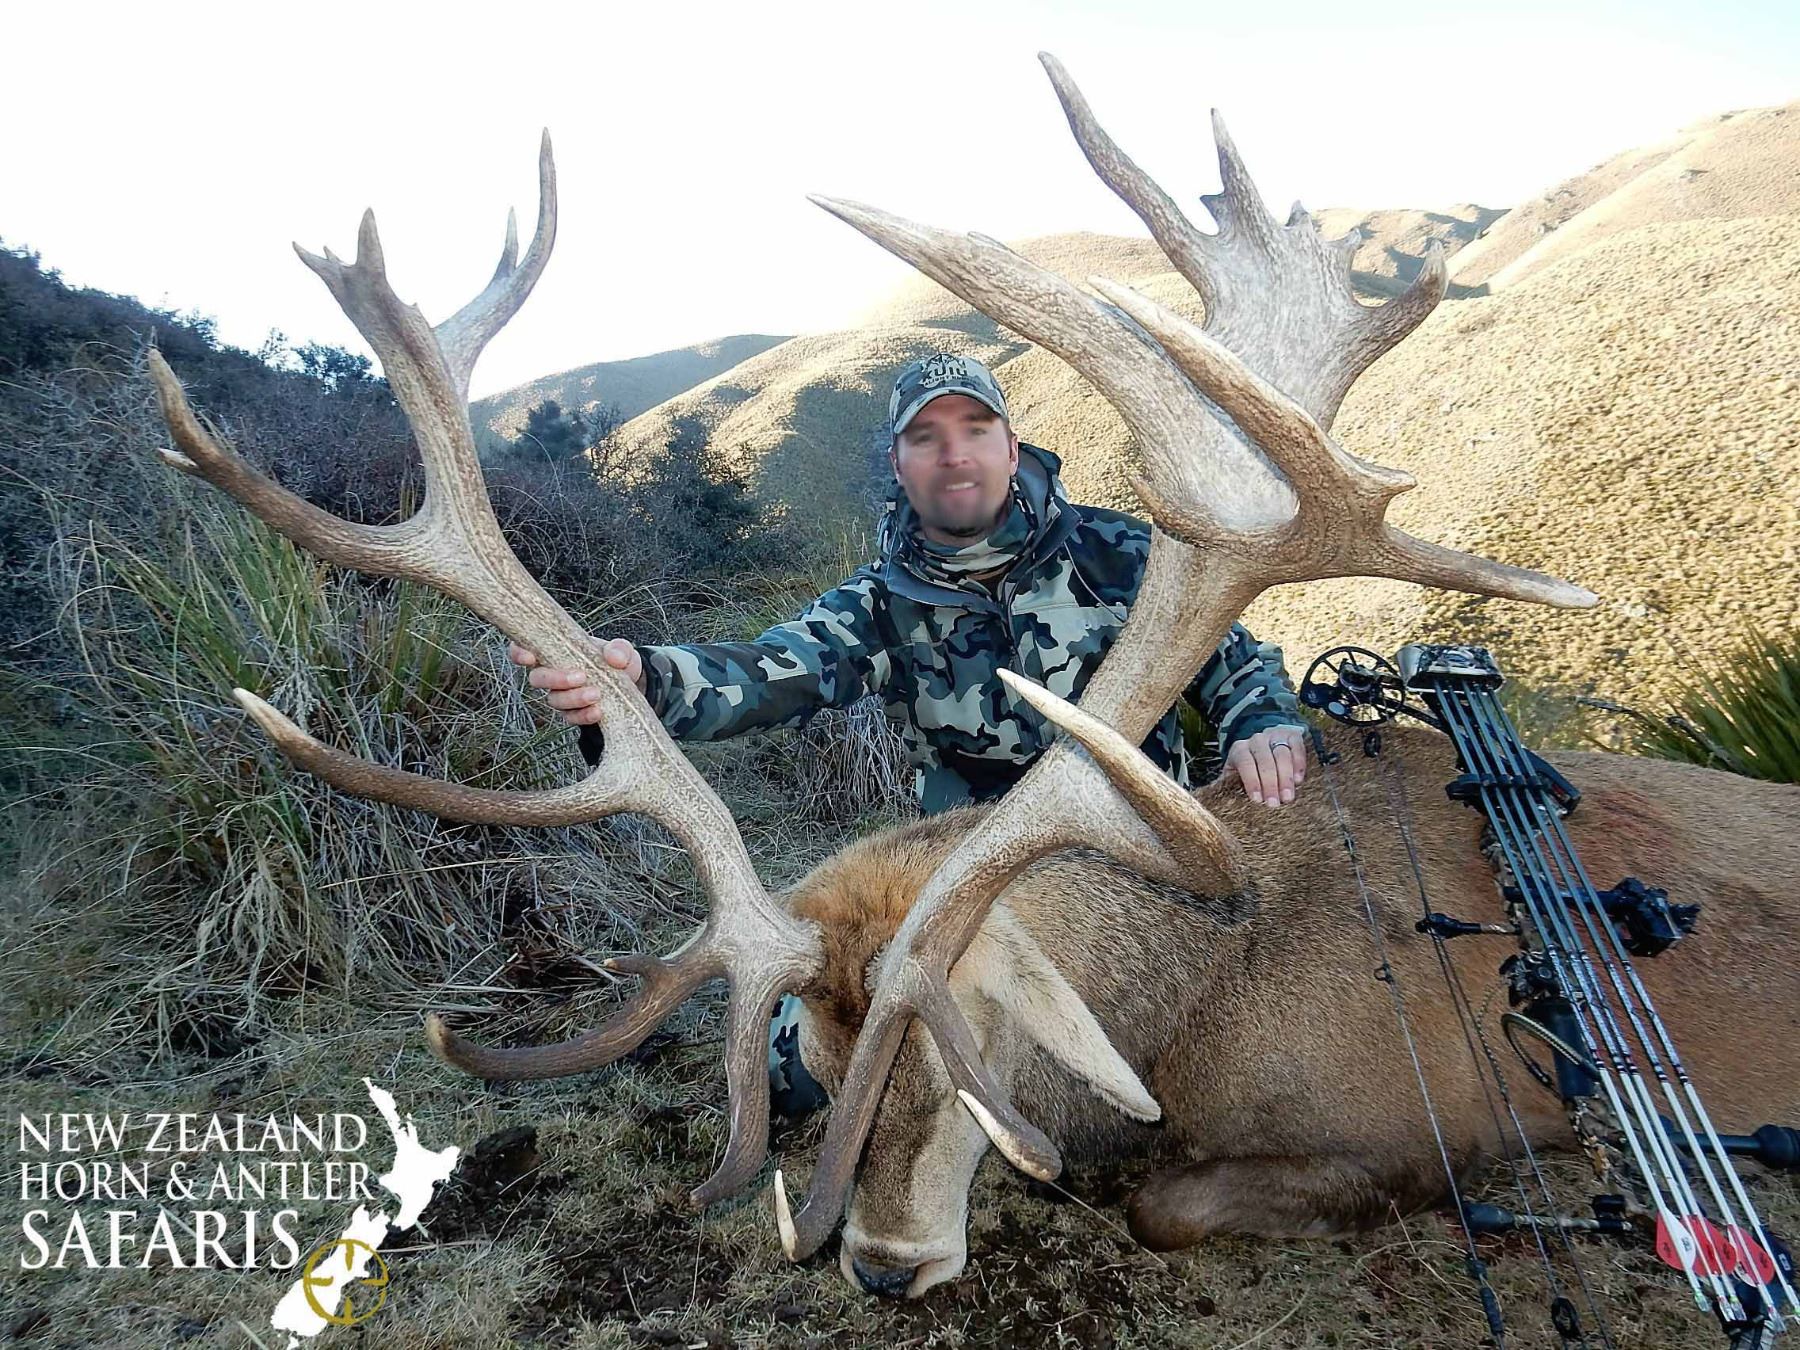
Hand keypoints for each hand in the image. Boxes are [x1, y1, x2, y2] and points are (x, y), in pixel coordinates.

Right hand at [508, 636, 644, 726]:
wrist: (630, 686)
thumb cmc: (617, 661)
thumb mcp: (623, 650)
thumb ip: (619, 649)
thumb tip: (613, 657)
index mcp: (557, 650)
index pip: (525, 648)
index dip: (519, 652)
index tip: (530, 657)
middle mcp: (553, 673)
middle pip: (536, 678)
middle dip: (555, 679)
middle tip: (581, 677)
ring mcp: (561, 695)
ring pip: (553, 700)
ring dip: (573, 698)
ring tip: (596, 694)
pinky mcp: (572, 713)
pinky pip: (570, 717)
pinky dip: (583, 716)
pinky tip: (598, 712)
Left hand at [1224, 725, 1308, 806]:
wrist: (1263, 748)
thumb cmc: (1247, 771)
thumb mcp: (1235, 777)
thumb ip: (1231, 788)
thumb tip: (1225, 807)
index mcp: (1239, 750)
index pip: (1245, 763)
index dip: (1251, 781)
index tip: (1257, 800)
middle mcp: (1256, 740)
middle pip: (1265, 760)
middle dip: (1270, 783)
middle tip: (1275, 804)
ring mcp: (1274, 736)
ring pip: (1282, 754)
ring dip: (1286, 778)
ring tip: (1288, 797)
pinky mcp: (1291, 736)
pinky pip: (1297, 746)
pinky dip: (1299, 763)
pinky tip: (1299, 780)